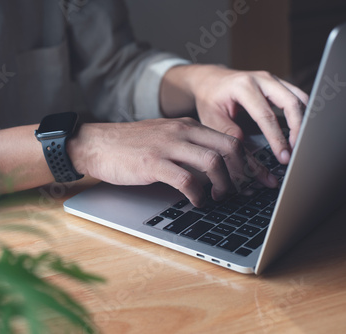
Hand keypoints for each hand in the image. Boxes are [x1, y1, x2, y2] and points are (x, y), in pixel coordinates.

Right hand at [68, 118, 277, 206]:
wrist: (95, 144)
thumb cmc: (128, 145)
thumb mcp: (163, 138)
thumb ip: (186, 146)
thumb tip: (212, 168)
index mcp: (186, 125)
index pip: (229, 138)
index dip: (249, 161)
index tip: (259, 178)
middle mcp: (181, 131)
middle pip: (229, 147)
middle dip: (243, 173)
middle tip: (242, 191)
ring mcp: (167, 146)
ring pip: (213, 161)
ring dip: (223, 184)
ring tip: (218, 198)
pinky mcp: (153, 163)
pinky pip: (187, 180)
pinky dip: (198, 194)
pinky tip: (196, 202)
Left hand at [161, 65, 308, 163]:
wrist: (209, 79)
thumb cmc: (209, 98)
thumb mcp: (211, 117)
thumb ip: (228, 132)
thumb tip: (246, 150)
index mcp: (243, 87)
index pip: (266, 115)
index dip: (277, 138)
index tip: (283, 156)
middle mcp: (261, 79)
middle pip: (291, 103)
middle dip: (298, 129)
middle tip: (295, 151)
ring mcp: (272, 80)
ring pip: (300, 98)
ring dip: (303, 121)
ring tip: (298, 143)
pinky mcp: (277, 84)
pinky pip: (297, 97)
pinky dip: (302, 114)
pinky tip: (298, 130)